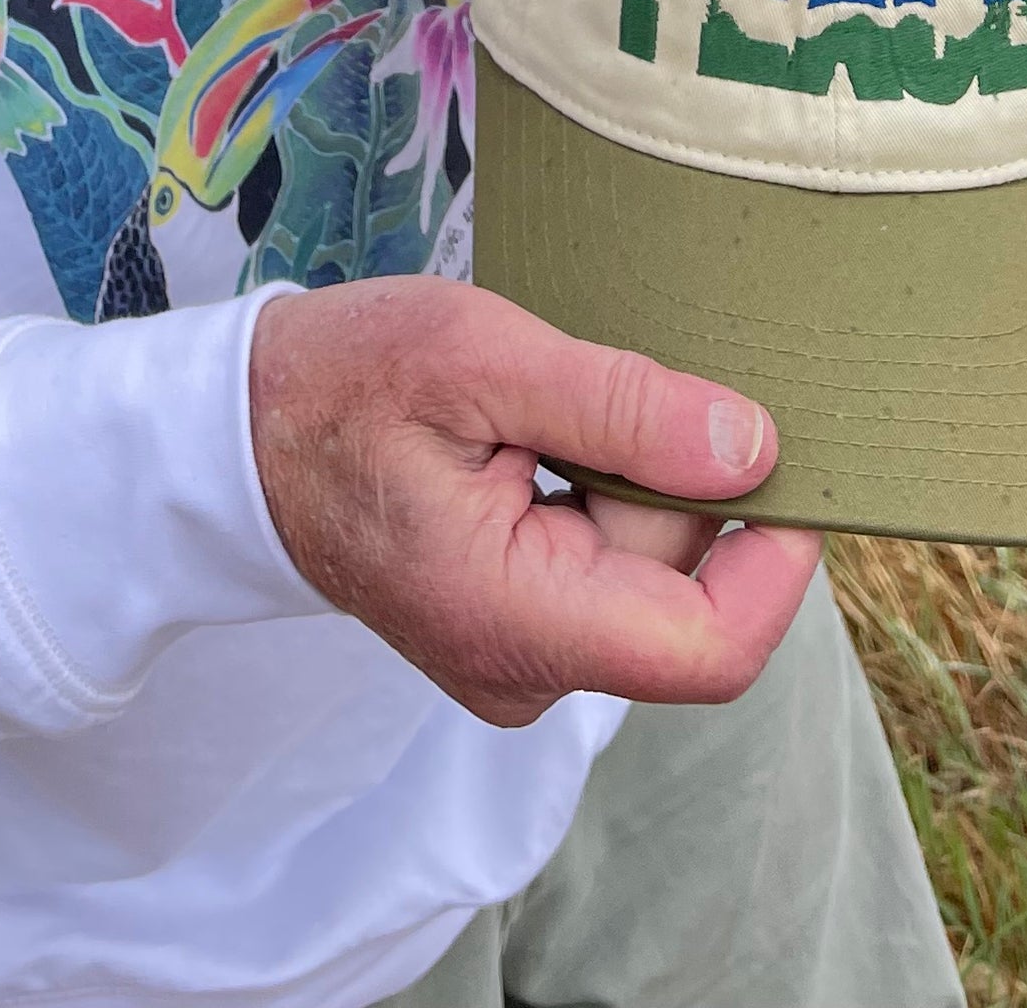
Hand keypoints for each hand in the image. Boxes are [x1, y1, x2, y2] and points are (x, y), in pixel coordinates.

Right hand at [247, 277, 821, 728]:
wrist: (242, 430)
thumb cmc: (344, 382)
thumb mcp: (478, 354)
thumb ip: (620, 406)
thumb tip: (754, 451)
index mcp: (515, 622)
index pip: (710, 650)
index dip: (776, 560)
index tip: (784, 452)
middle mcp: (528, 672)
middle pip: (682, 587)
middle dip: (671, 476)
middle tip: (581, 384)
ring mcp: (523, 658)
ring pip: (650, 572)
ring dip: (630, 476)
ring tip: (538, 410)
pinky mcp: (519, 629)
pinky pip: (610, 568)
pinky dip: (600, 491)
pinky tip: (533, 440)